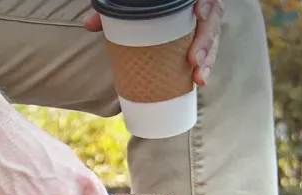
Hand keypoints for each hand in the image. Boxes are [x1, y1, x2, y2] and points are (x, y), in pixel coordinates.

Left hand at [84, 0, 223, 86]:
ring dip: (208, 59)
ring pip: (212, 39)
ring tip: (199, 78)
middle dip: (206, 40)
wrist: (149, 11)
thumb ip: (112, 9)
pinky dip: (205, 68)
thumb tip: (89, 24)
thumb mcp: (129, 3)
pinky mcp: (198, 43)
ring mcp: (200, 25)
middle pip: (212, 19)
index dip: (206, 3)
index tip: (198, 11)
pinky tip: (200, 80)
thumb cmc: (142, 5)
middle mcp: (198, 6)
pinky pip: (207, 54)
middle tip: (194, 59)